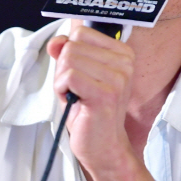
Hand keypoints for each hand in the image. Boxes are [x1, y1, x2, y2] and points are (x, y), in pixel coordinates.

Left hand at [47, 24, 135, 174]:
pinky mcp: (106, 93)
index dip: (70, 54)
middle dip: (64, 69)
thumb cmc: (89, 110)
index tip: (80, 76)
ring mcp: (118, 78)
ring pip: (68, 59)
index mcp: (123, 53)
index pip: (81, 33)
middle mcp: (125, 62)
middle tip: (77, 90)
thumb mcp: (76, 75)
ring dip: (63, 81)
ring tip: (77, 96)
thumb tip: (56, 41)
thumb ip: (67, 53)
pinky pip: (69, 76)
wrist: (103, 146)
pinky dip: (62, 90)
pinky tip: (75, 102)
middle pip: (72, 46)